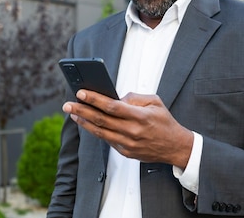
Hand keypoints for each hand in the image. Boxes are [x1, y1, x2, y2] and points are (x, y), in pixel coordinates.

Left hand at [63, 90, 193, 167]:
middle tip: (67, 104)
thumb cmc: (164, 121)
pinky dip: (94, 130)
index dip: (94, 99)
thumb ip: (134, 98)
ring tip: (72, 113)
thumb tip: (115, 98)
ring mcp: (128, 144)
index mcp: (140, 117)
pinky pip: (106, 139)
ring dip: (83, 122)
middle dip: (82, 110)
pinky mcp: (125, 152)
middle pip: (101, 120)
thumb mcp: (155, 102)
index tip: (81, 92)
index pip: (112, 107)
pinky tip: (85, 122)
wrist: (176, 147)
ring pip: (100, 132)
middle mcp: (132, 132)